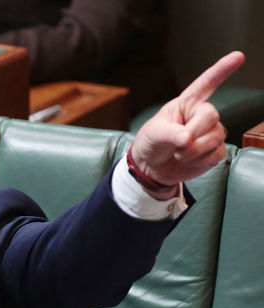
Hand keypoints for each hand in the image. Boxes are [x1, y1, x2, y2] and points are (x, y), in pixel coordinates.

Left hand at [129, 51, 244, 193]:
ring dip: (192, 151)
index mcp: (187, 103)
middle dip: (193, 133)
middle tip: (176, 144)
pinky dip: (198, 161)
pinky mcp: (215, 150)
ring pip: (215, 138)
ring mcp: (211, 132)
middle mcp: (202, 115)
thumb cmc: (151, 143)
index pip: (206, 84)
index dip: (222, 70)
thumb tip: (188, 139)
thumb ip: (170, 134)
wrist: (151, 167)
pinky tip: (188, 160)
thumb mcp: (154, 134)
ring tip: (178, 153)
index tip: (238, 56)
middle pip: (212, 115)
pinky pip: (215, 154)